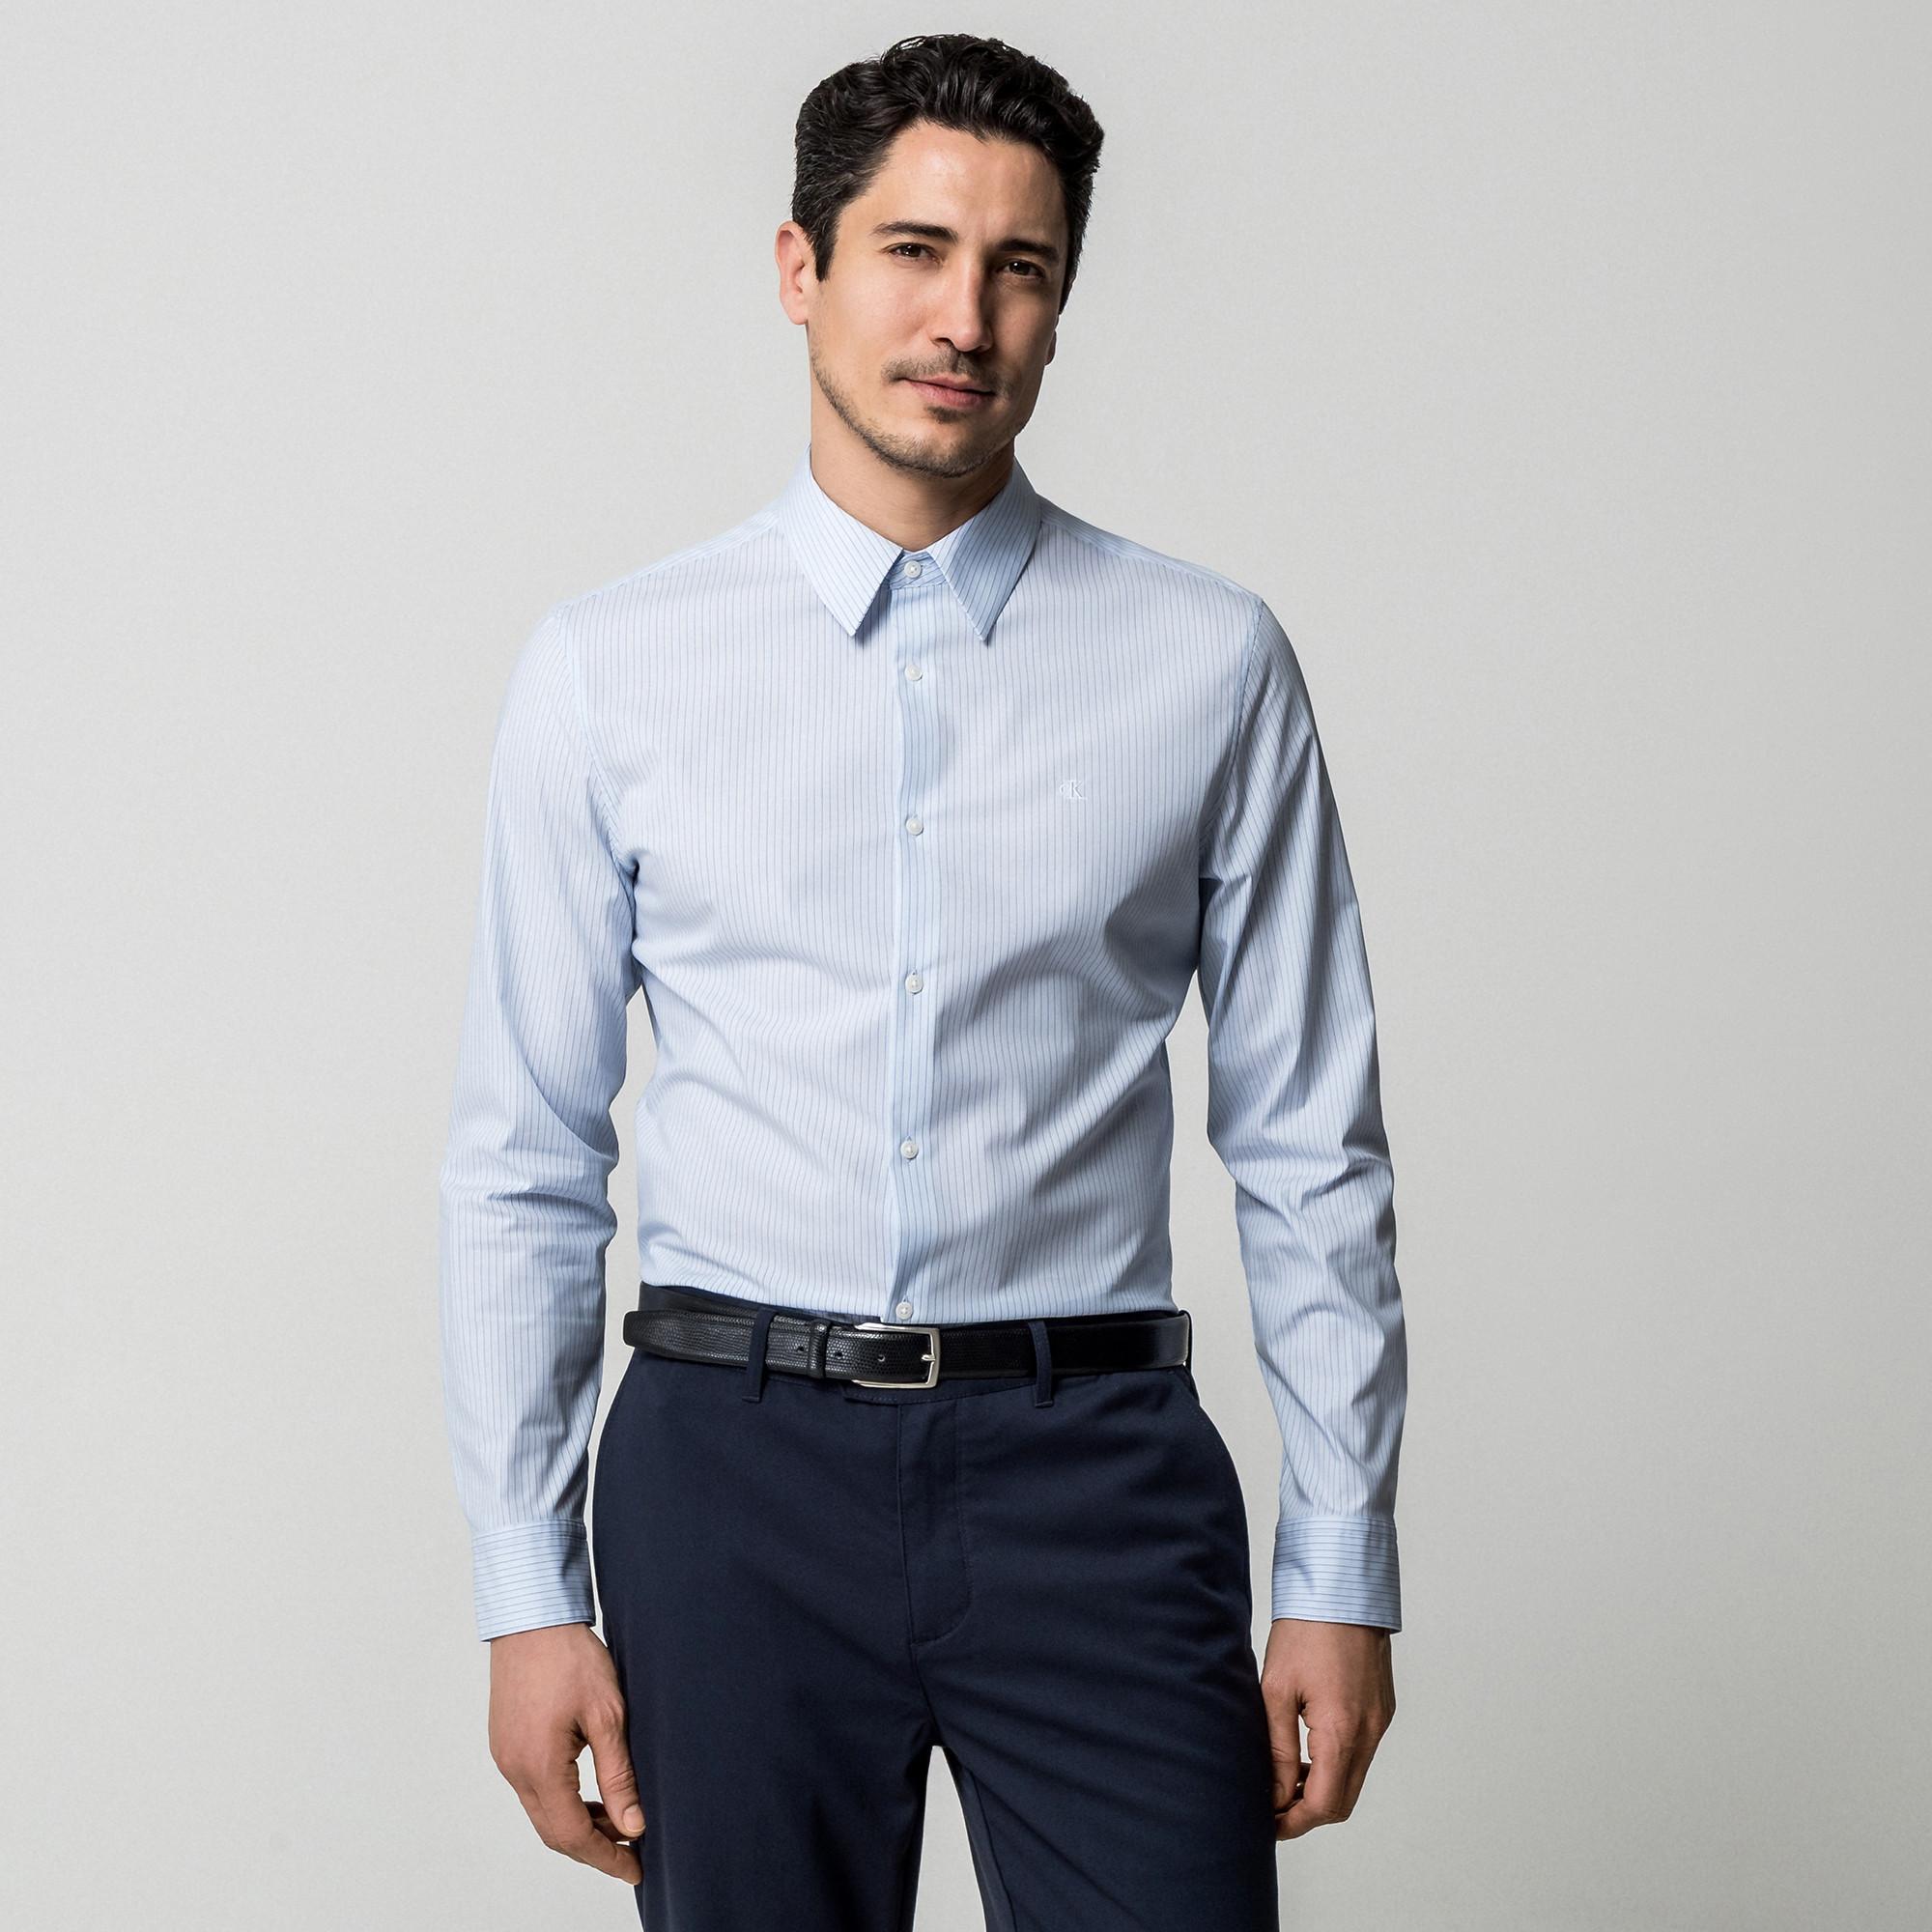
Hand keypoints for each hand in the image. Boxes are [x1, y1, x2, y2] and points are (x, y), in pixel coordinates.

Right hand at [487, 1621, 645, 1883]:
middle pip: (553, 1832)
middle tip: (631, 1850)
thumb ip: (619, 1774)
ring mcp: (506, 1757)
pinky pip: (534, 1789)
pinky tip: (590, 1793)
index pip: (572, 1835)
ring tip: (619, 1820)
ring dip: (578, 1824)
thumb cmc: (569, 1657)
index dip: (605, 1857)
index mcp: (539, 1766)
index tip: (635, 1867)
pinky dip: (562, 1801)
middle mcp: (515, 1769)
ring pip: (543, 1812)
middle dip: (594, 1847)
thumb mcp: (608, 1714)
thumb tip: (633, 1824)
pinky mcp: (506, 1743)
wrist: (532, 1617)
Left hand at [1260, 1617, 1395, 1839]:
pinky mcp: (1383, 1708)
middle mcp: (1370, 1732)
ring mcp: (1381, 1720)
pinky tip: (1308, 1751)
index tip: (1267, 1823)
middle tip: (1272, 1806)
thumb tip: (1274, 1794)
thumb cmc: (1305, 1630)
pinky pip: (1362, 1752)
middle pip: (1343, 1800)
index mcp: (1343, 1731)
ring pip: (1354, 1778)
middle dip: (1308, 1811)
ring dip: (1323, 1788)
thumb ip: (1278, 1749)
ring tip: (1285, 1778)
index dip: (1294, 1821)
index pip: (1324, 1804)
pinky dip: (1337, 1764)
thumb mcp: (1277, 1691)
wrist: (1341, 1587)